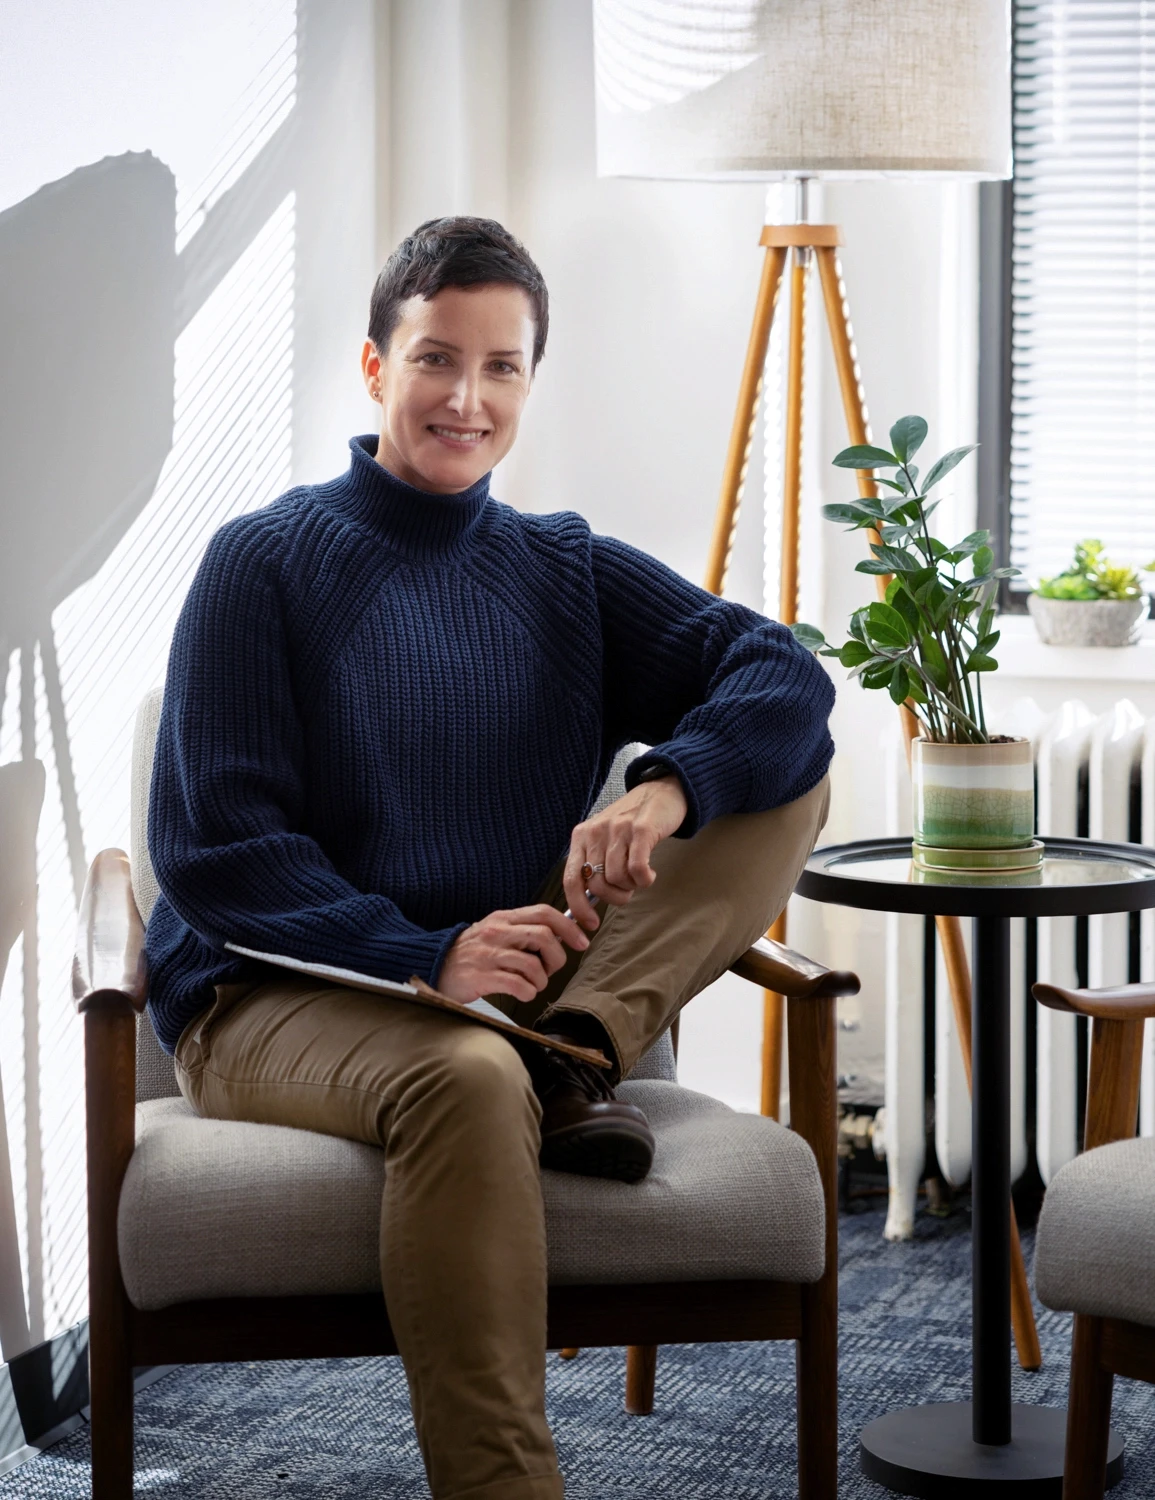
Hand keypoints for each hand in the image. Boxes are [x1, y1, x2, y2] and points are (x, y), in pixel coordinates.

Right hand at [438, 904, 589, 1004]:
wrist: (434, 965)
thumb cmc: (472, 952)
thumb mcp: (496, 931)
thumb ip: (524, 930)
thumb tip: (561, 935)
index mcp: (504, 918)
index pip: (544, 913)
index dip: (570, 926)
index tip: (583, 940)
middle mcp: (497, 932)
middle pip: (544, 937)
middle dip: (557, 957)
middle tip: (551, 969)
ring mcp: (489, 955)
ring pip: (533, 965)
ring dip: (541, 979)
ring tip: (533, 983)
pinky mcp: (482, 977)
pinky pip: (519, 985)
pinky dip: (528, 992)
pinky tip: (522, 992)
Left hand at [563, 774, 687, 930]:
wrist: (661, 791)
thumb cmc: (632, 822)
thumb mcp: (604, 839)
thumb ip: (594, 864)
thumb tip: (587, 903)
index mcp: (581, 836)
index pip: (571, 879)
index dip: (578, 907)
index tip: (590, 924)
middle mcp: (595, 832)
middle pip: (597, 885)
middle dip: (614, 898)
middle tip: (628, 891)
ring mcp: (618, 829)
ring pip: (618, 879)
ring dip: (632, 887)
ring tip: (640, 877)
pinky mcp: (641, 829)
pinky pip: (638, 869)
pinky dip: (645, 880)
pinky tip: (650, 874)